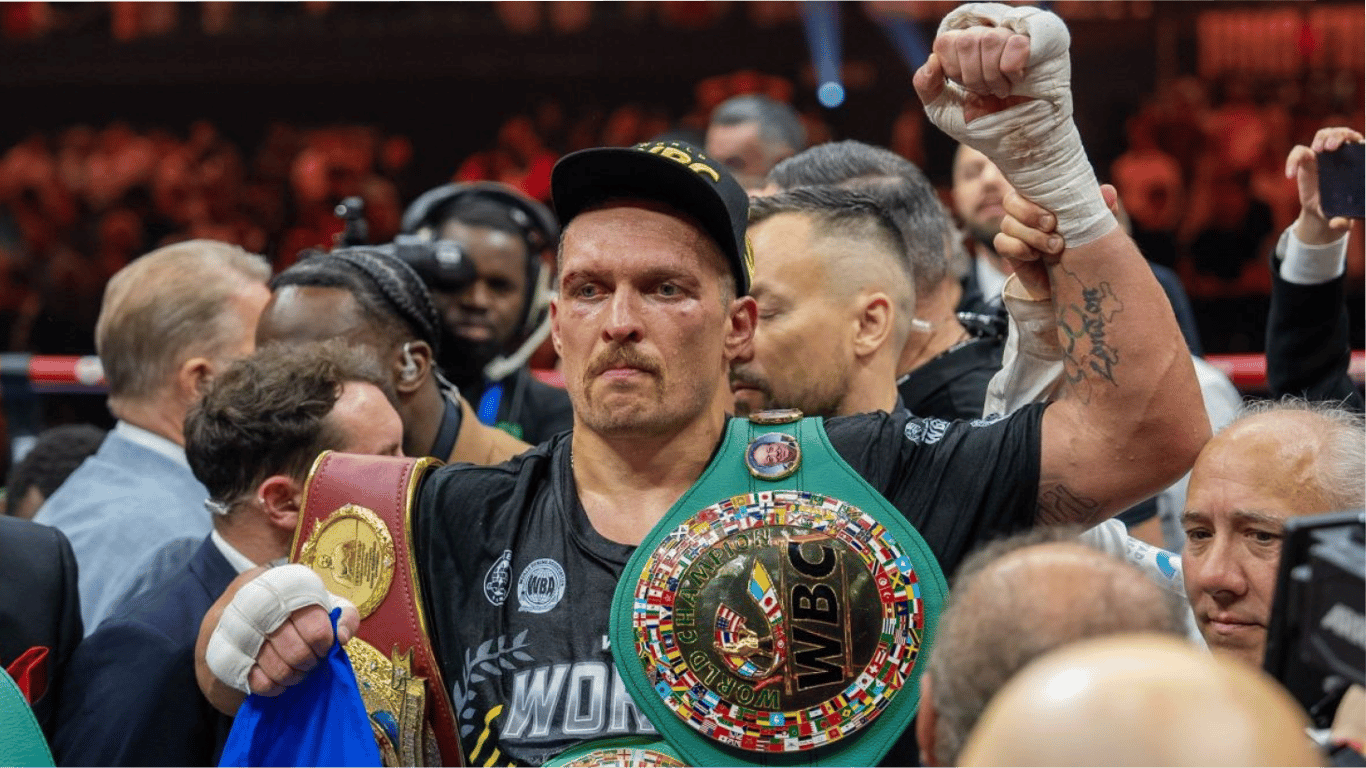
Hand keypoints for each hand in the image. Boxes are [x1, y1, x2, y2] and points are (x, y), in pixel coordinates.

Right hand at [201, 564, 358, 698]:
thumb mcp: (323, 603)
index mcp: (284, 582)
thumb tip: (342, 637)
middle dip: (309, 661)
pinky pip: (255, 682)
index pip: (312, 620)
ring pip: (275, 667)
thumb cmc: (294, 611)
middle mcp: (253, 598)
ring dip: (292, 676)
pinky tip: (277, 679)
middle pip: (294, 648)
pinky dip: (273, 686)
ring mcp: (232, 626)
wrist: (245, 615)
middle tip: (311, 661)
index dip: (323, 639)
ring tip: (297, 671)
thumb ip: (343, 614)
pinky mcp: (220, 652)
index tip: (324, 645)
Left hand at [914, 28, 1032, 120]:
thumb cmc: (981, 125)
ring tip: (1003, 90)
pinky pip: (1016, 43)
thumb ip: (926, 85)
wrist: (1015, 145)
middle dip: (973, 78)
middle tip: (987, 92)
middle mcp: (986, 36)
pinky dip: (1011, 69)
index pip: (946, 42)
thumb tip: (932, 59)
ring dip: (993, 76)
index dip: (954, 71)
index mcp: (962, 48)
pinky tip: (1017, 80)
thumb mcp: (942, 110)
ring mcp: (1012, 37)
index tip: (967, 89)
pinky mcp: (1038, 42)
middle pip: (966, 40)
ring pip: (990, 40)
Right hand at [993, 184, 1120, 298]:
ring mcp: (1015, 232)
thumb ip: (1100, 210)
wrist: (1074, 282)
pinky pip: (1001, 243)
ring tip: (1056, 247)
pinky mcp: (1010, 252)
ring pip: (1008, 223)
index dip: (1035, 192)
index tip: (1056, 209)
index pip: (1027, 186)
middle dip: (1030, 213)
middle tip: (1052, 225)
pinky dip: (1017, 247)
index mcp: (1043, 201)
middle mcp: (1025, 214)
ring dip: (1031, 234)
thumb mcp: (1094, 229)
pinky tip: (1035, 255)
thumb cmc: (1083, 248)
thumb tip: (1108, 191)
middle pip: (1011, 201)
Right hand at [1287, 126, 1361, 243]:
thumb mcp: (1343, 218)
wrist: (1323, 213)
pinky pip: (1298, 152)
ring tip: (1317, 150)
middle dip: (1338, 135)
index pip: (1358, 141)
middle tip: (1330, 148)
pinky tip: (1290, 175)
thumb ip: (1342, 221)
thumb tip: (1336, 224)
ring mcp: (1323, 156)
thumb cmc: (1339, 210)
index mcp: (1356, 162)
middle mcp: (1341, 155)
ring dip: (1322, 138)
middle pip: (1341, 133)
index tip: (1352, 145)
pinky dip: (1292, 160)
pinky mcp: (1306, 161)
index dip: (1355, 138)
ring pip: (1323, 135)